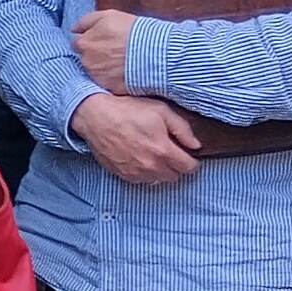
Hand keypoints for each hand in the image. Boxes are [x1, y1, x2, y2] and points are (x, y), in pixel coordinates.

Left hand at [69, 9, 138, 92]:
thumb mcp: (108, 16)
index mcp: (83, 43)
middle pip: (84, 58)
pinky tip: (124, 72)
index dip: (89, 40)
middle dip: (94, 55)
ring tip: (120, 61)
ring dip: (103, 67)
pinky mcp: (110, 88)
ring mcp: (97, 76)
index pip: (76, 43)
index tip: (100, 40)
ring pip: (95, 71)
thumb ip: (86, 21)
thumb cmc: (132, 30)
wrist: (154, 51)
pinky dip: (113, 78)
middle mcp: (86, 61)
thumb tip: (73, 29)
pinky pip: (107, 83)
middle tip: (111, 51)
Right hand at [73, 89, 202, 188]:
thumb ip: (183, 129)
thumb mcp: (161, 110)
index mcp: (163, 151)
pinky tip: (140, 157)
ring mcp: (135, 173)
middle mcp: (150, 167)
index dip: (192, 161)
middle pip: (175, 176)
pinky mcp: (122, 175)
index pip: (188, 168)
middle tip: (170, 151)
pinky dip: (145, 172)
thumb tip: (195, 145)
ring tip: (154, 154)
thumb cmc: (127, 110)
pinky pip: (141, 180)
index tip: (188, 154)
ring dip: (160, 170)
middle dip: (176, 165)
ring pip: (158, 180)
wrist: (95, 116)